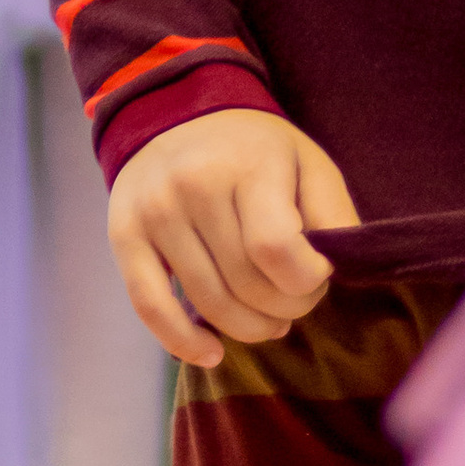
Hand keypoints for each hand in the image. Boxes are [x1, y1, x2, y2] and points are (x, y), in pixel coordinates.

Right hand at [108, 107, 358, 368]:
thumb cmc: (255, 150)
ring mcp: (154, 212)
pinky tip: (211, 352)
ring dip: (248, 328)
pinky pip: (149, 307)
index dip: (308, 282)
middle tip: (295, 300)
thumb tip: (340, 271)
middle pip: (246, 284)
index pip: (278, 251)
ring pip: (208, 303)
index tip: (317, 274)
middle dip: (285, 308)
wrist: (174, 113)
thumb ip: (333, 215)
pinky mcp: (124, 236)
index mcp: (246, 165)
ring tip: (267, 321)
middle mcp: (193, 186)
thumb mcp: (308, 162)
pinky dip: (183, 342)